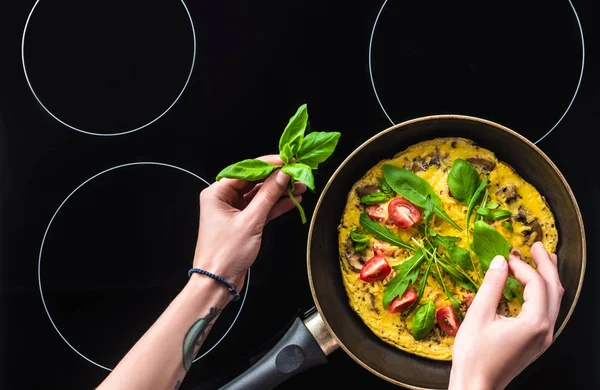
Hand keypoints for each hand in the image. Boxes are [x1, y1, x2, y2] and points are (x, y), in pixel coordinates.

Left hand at [192, 155, 305, 291]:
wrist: (218, 282)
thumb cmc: (225, 253)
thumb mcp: (251, 221)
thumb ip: (268, 196)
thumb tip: (283, 174)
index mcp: (217, 193)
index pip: (245, 170)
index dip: (268, 164)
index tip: (287, 160)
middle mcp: (224, 199)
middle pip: (254, 181)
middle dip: (277, 178)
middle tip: (298, 173)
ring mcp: (234, 211)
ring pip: (260, 195)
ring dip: (279, 191)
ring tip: (301, 186)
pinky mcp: (243, 223)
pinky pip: (262, 209)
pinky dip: (276, 205)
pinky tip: (292, 200)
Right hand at [449, 242, 563, 389]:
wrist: (476, 385)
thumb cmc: (474, 355)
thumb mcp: (479, 315)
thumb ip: (491, 285)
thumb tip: (499, 261)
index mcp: (534, 323)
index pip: (535, 283)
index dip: (521, 266)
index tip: (505, 257)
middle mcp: (545, 330)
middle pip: (554, 290)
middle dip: (546, 265)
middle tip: (535, 246)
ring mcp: (544, 338)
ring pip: (554, 301)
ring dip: (548, 278)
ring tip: (542, 260)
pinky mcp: (537, 342)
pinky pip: (548, 311)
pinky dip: (543, 293)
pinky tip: (533, 287)